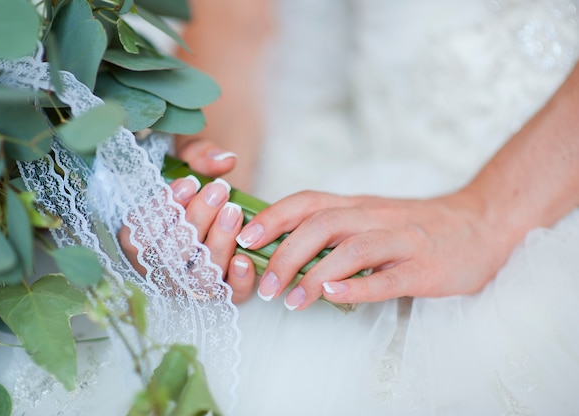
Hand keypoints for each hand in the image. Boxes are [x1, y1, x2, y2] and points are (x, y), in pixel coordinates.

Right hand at [119, 139, 256, 302]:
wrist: (215, 204)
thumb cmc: (192, 183)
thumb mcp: (187, 159)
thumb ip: (198, 154)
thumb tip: (223, 161)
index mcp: (137, 241)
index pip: (138, 236)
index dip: (161, 211)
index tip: (188, 183)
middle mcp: (158, 270)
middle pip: (170, 256)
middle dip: (196, 220)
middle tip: (219, 191)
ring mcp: (188, 285)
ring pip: (198, 277)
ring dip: (217, 244)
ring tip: (233, 210)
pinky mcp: (219, 292)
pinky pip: (227, 296)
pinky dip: (237, 281)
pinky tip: (244, 258)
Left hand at [235, 190, 511, 309]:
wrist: (481, 224)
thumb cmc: (416, 227)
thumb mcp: (372, 217)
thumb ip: (336, 228)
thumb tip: (284, 247)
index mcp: (358, 205)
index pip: (308, 202)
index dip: (273, 217)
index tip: (244, 237)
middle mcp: (375, 217)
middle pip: (322, 226)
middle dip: (285, 255)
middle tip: (265, 286)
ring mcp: (402, 241)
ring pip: (352, 249)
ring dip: (315, 275)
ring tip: (291, 301)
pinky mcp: (424, 267)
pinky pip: (387, 277)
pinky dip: (356, 287)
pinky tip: (332, 297)